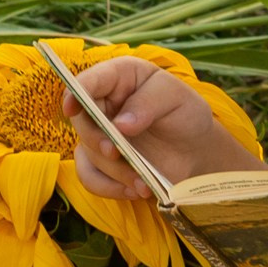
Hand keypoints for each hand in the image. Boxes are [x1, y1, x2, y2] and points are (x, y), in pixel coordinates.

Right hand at [65, 56, 258, 205]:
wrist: (195, 150)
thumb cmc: (184, 113)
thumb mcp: (176, 98)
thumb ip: (148, 103)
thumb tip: (120, 124)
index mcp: (119, 76)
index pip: (88, 80)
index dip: (75, 92)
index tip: (72, 108)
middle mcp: (103, 103)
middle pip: (82, 120)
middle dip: (97, 139)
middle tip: (116, 151)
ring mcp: (99, 134)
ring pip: (89, 153)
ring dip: (114, 170)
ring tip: (144, 181)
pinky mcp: (101, 162)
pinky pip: (90, 178)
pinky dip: (110, 188)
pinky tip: (136, 189)